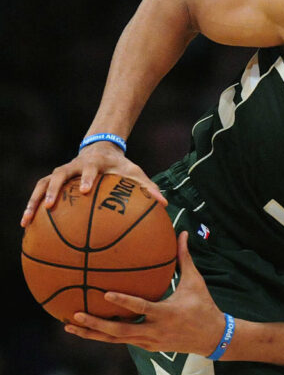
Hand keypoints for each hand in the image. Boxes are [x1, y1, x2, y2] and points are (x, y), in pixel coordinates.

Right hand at [21, 142, 165, 227]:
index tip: (86, 190)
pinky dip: (31, 206)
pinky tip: (26, 225)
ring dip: (34, 201)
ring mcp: (61, 172)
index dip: (87, 178)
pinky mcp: (53, 179)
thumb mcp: (135, 172)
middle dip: (54, 190)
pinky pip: (38, 192)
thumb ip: (149, 187)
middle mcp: (74, 166)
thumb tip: (165, 204)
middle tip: (50, 206)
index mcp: (94, 163)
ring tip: (26, 221)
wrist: (102, 149)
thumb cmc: (120, 166)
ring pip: (42, 184)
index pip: (89, 169)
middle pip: (59, 175)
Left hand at [64, 233, 225, 356]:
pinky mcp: (147, 347)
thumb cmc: (203, 306)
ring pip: (115, 340)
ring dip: (92, 333)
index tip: (105, 294)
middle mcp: (155, 330)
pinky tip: (87, 329)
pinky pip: (122, 341)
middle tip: (76, 314)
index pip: (141, 308)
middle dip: (96, 325)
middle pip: (120, 331)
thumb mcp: (196, 282)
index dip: (124, 302)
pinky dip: (104, 335)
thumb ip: (185, 258)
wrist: (212, 337)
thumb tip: (182, 233)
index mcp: (166, 313)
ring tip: (70, 326)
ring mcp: (149, 341)